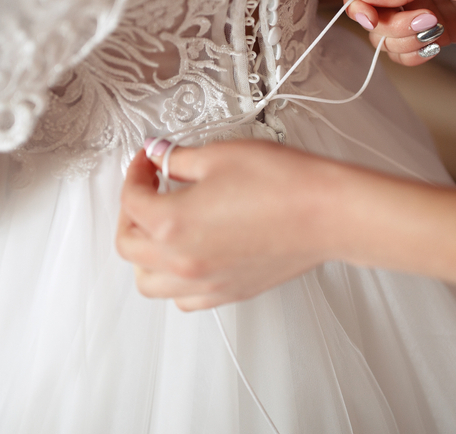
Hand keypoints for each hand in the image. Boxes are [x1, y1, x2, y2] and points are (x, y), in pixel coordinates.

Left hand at [117, 140, 352, 309]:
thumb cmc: (283, 184)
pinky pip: (183, 299)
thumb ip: (179, 159)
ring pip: (149, 282)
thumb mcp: (220, 156)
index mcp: (172, 224)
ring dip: (144, 254)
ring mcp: (206, 283)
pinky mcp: (229, 292)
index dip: (135, 173)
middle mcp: (183, 262)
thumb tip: (160, 156)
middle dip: (130, 215)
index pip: (131, 200)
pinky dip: (173, 281)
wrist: (327, 213)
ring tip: (159, 228)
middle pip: (128, 246)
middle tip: (147, 190)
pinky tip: (187, 256)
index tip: (148, 161)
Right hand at [342, 0, 455, 64]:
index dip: (357, 2)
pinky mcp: (432, 33)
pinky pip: (406, 53)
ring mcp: (416, 12)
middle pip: (369, 18)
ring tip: (436, 28)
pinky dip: (416, 54)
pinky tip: (437, 43)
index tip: (371, 16)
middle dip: (391, 26)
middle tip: (425, 19)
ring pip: (386, 39)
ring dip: (406, 41)